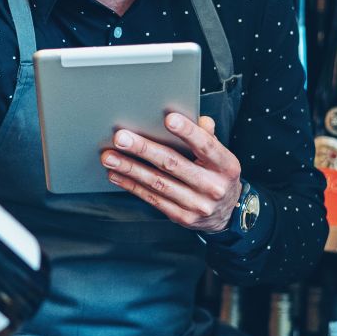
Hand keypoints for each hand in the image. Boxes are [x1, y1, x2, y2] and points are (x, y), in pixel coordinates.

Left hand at [99, 113, 242, 232]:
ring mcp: (197, 204)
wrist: (227, 214)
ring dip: (130, 168)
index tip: (168, 118)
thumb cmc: (218, 175)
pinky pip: (152, 198)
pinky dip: (132, 185)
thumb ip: (208, 137)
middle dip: (143, 149)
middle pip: (173, 164)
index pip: (206, 146)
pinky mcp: (182, 217)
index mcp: (226, 166)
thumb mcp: (221, 156)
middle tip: (120, 138)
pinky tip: (116, 175)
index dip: (188, 132)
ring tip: (109, 157)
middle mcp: (213, 186)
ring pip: (157, 183)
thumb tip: (199, 119)